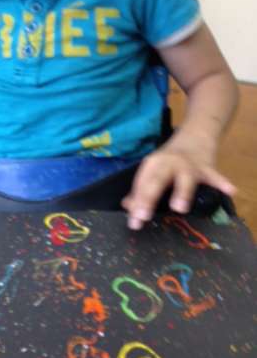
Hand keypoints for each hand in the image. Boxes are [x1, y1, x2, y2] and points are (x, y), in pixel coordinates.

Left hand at [121, 143, 235, 229]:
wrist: (194, 135)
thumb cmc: (170, 159)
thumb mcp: (154, 170)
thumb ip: (142, 189)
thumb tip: (127, 206)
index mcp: (153, 164)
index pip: (142, 185)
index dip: (137, 203)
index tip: (134, 222)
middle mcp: (168, 163)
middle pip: (157, 180)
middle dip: (149, 197)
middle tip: (143, 216)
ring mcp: (189, 165)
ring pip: (184, 179)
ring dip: (181, 192)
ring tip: (179, 208)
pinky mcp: (207, 167)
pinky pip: (214, 176)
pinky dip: (222, 182)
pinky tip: (229, 190)